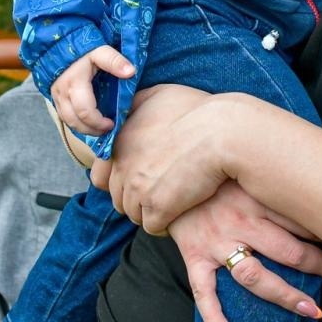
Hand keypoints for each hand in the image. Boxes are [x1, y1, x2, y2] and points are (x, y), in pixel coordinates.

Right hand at [49, 45, 133, 136]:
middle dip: (92, 130)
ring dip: (83, 129)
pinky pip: (64, 117)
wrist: (60, 45)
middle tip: (107, 130)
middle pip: (74, 121)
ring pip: (68, 121)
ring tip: (99, 129)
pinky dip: (76, 123)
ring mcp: (56, 97)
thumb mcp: (100, 51)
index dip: (99, 122)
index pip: (85, 111)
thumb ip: (115, 61)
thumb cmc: (83, 49)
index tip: (112, 124)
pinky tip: (88, 123)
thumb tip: (131, 72)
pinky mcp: (54, 98)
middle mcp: (62, 93)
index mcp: (74, 83)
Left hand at [93, 84, 234, 233]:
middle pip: (118, 197)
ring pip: (134, 213)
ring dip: (149, 211)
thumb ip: (134, 104)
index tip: (137, 177)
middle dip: (136, 197)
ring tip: (171, 201)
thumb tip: (124, 111)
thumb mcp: (158, 95)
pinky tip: (177, 213)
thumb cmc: (196, 111)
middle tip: (159, 190)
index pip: (100, 175)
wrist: (222, 133)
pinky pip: (152, 226)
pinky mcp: (157, 207)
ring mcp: (138, 188)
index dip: (119, 179)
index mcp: (119, 141)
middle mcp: (123, 165)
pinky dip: (163, 224)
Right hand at [168, 181, 321, 321]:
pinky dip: (215, 319)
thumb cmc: (216, 169)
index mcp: (257, 195)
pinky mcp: (195, 255)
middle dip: (321, 265)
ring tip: (313, 311)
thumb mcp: (247, 163)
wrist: (169, 172)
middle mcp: (240, 220)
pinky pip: (204, 293)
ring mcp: (217, 241)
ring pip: (256, 275)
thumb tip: (316, 178)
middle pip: (288, 250)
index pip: (301, 217)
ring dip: (286, 295)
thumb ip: (274, 175)